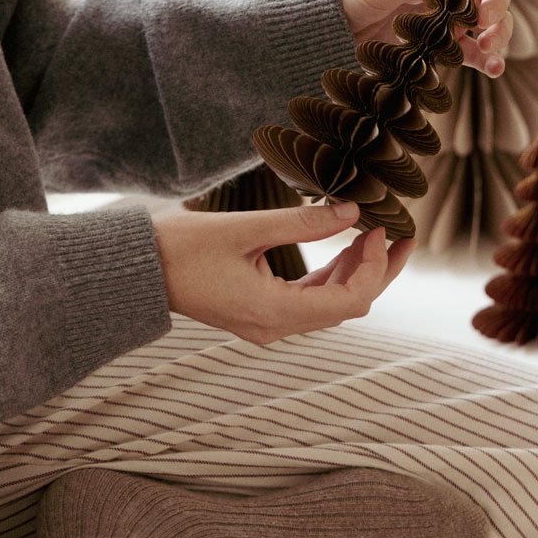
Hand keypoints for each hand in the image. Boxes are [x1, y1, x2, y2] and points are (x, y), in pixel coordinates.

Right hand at [151, 201, 411, 343]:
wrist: (136, 271)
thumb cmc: (181, 248)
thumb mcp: (244, 228)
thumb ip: (301, 222)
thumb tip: (351, 210)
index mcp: (272, 312)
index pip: (348, 302)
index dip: (373, 267)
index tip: (380, 228)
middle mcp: (274, 327)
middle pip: (346, 307)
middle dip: (376, 271)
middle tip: (401, 235)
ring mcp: (266, 324)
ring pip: (329, 305)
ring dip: (354, 271)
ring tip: (373, 233)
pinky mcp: (258, 312)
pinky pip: (308, 300)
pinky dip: (330, 275)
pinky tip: (342, 246)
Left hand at [340, 0, 511, 76]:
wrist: (346, 24)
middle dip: (496, 5)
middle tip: (483, 21)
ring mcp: (456, 17)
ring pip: (494, 22)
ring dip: (499, 33)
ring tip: (486, 46)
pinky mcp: (450, 44)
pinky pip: (476, 52)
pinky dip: (488, 60)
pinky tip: (494, 68)